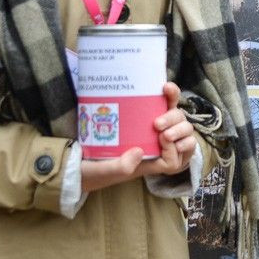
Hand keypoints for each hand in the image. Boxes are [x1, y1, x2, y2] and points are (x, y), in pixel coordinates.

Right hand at [80, 82, 197, 191]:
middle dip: (177, 129)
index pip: (174, 161)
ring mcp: (149, 131)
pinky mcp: (144, 114)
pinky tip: (164, 87)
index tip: (162, 138)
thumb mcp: (100, 171)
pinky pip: (165, 106)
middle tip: (157, 123)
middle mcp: (153, 148)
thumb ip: (119, 167)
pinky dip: (170, 97)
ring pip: (178, 122)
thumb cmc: (89, 169)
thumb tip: (139, 153)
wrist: (77, 155)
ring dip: (175, 113)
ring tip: (159, 111)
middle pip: (181, 139)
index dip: (175, 150)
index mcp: (147, 164)